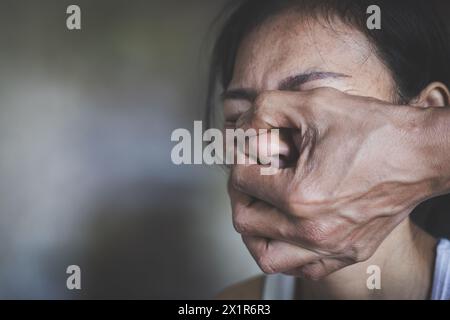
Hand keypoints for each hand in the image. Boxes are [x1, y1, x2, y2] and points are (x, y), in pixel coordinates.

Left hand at [229, 87, 445, 278]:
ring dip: (256, 232)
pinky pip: (304, 268)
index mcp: (298, 195)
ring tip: (263, 210)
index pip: (241, 181)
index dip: (241, 158)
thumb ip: (266, 108)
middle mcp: (312, 229)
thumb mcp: (314, 104)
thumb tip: (242, 125)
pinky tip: (292, 230)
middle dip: (241, 194)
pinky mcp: (349, 253)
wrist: (421, 153)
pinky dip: (288, 252)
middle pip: (245, 221)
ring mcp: (331, 246)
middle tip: (251, 179)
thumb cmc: (373, 129)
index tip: (253, 151)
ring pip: (267, 257)